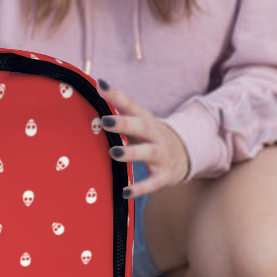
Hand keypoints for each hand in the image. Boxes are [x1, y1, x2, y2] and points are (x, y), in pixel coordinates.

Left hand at [97, 78, 190, 197]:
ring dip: (131, 153)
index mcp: (145, 119)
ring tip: (113, 153)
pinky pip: (153, 183)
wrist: (184, 154)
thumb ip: (118, 111)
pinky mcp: (164, 175)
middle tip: (105, 120)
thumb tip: (92, 91)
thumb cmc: (149, 136)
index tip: (101, 85)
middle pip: (142, 126)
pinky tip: (125, 192)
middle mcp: (155, 135)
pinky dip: (140, 188)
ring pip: (148, 153)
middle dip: (125, 123)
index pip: (130, 104)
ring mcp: (161, 155)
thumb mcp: (138, 122)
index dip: (116, 94)